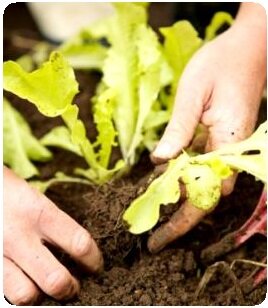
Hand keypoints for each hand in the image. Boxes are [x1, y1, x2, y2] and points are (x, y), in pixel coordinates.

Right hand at [3, 167, 102, 304]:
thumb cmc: (11, 194)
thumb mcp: (37, 201)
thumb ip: (56, 225)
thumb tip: (79, 250)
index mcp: (40, 213)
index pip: (79, 244)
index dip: (93, 260)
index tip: (96, 265)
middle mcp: (19, 235)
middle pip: (55, 280)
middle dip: (70, 288)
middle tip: (74, 285)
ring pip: (26, 295)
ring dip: (41, 295)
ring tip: (46, 288)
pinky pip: (5, 292)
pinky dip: (19, 291)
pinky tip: (26, 282)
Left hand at [148, 3, 265, 252]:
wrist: (248, 48)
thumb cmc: (222, 64)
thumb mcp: (193, 93)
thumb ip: (179, 129)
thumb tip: (160, 162)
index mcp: (227, 142)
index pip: (204, 195)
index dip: (182, 221)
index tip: (158, 239)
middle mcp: (231, 151)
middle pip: (204, 196)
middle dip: (178, 217)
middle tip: (150, 232)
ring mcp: (228, 146)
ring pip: (203, 184)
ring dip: (178, 198)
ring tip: (152, 212)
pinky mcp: (222, 139)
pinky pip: (202, 166)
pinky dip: (183, 176)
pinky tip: (165, 180)